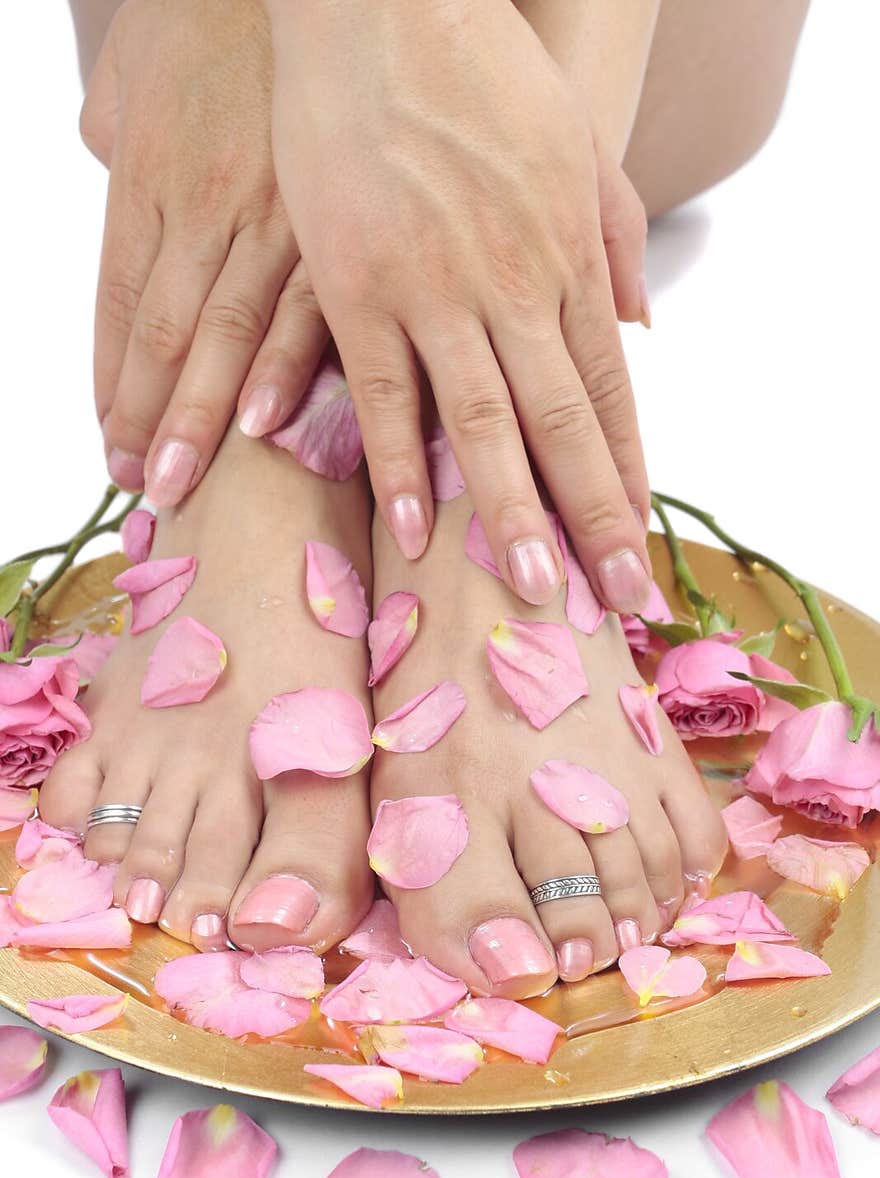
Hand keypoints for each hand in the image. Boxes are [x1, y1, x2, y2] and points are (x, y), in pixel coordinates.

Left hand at [81, 0, 326, 502]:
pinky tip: (266, 425)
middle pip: (165, 336)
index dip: (111, 382)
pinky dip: (285, 372)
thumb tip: (104, 158)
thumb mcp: (137, 66)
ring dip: (202, 419)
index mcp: (149, 176)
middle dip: (149, 421)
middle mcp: (203, 208)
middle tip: (144, 489)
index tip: (110, 442)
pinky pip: (310, 310)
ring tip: (187, 482)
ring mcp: (273, 220)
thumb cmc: (214, 13)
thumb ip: (118, 130)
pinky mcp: (341, 223)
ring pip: (226, 338)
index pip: (119, 304)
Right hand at [266, 0, 650, 610]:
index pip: (609, 391)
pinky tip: (412, 531)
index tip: (636, 540)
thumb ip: (613, 240)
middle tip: (614, 601)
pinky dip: (395, 464)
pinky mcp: (355, 283)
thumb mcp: (575, 145)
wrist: (387, 3)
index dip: (625, 473)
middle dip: (593, 518)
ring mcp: (433, 288)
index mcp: (568, 256)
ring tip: (531, 591)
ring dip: (508, 515)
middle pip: (563, 425)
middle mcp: (512, 285)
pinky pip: (377, 392)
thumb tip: (644, 326)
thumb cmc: (483, 72)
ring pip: (480, 423)